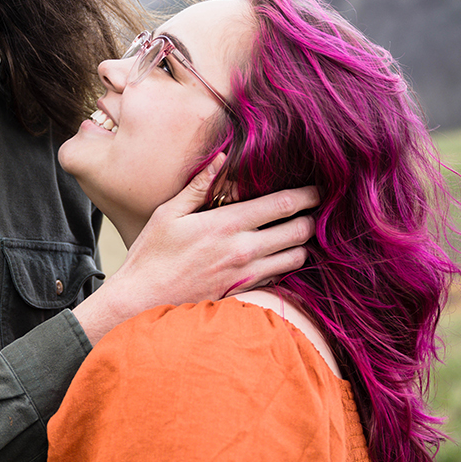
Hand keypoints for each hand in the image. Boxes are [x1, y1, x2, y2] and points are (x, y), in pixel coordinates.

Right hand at [74, 159, 317, 342]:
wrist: (142, 302)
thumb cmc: (152, 256)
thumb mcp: (168, 214)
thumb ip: (198, 186)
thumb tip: (221, 159)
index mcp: (227, 225)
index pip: (282, 205)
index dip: (306, 195)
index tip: (318, 189)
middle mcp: (243, 251)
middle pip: (299, 232)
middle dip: (311, 219)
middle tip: (312, 210)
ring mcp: (246, 275)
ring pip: (296, 258)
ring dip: (300, 244)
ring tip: (295, 233)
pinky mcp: (244, 292)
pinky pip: (279, 277)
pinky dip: (285, 265)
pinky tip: (276, 256)